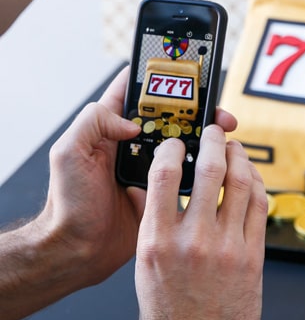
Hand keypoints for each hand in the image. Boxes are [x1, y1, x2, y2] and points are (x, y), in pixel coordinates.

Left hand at [42, 67, 239, 287]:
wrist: (80, 250)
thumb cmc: (68, 205)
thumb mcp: (67, 153)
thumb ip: (93, 122)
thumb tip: (131, 122)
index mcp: (107, 128)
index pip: (134, 91)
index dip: (157, 76)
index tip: (182, 69)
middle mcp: (131, 144)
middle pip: (168, 114)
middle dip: (194, 106)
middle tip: (215, 110)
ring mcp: (149, 166)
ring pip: (183, 141)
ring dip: (203, 134)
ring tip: (222, 132)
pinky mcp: (162, 190)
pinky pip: (188, 172)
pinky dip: (204, 164)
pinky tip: (217, 161)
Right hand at [123, 125, 266, 319]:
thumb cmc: (166, 318)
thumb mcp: (144, 268)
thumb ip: (152, 226)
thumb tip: (156, 190)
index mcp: (156, 240)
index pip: (163, 174)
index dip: (174, 147)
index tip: (178, 141)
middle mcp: (192, 239)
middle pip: (210, 169)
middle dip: (214, 141)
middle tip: (215, 131)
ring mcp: (226, 248)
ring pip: (241, 183)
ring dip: (240, 158)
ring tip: (235, 149)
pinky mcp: (252, 259)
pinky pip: (259, 208)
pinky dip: (256, 186)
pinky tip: (251, 179)